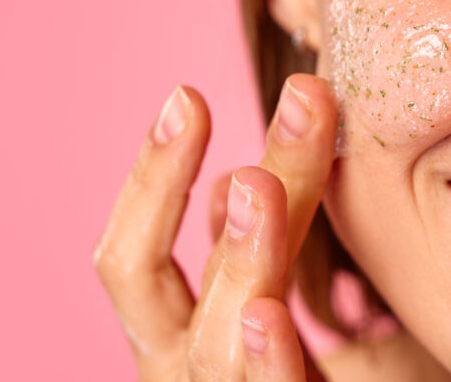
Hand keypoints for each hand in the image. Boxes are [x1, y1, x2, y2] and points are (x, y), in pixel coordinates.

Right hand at [94, 75, 336, 379]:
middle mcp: (182, 373)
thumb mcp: (285, 308)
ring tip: (260, 186)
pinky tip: (269, 319)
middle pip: (160, 281)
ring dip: (238, 258)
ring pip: (211, 345)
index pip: (135, 256)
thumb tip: (236, 182)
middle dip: (204, 187)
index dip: (153, 176)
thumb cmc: (314, 377)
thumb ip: (258, 253)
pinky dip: (267, 364)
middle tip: (291, 100)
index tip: (187, 96)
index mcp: (180, 337)